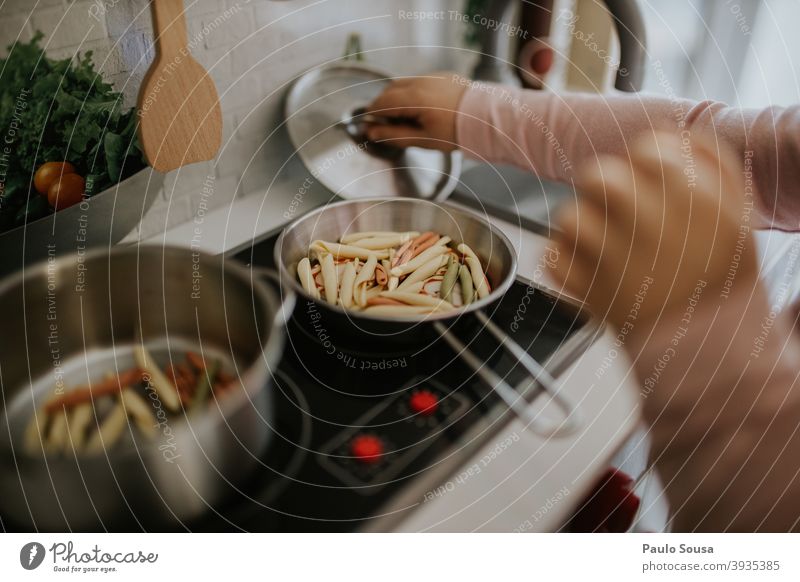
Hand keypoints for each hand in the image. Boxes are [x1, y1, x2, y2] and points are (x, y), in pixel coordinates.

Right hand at [364, 72, 467, 150]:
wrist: (485, 118)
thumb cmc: (455, 131)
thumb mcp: (422, 139)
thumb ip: (394, 135)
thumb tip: (372, 133)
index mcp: (414, 98)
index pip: (382, 102)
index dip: (373, 113)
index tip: (370, 124)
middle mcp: (421, 82)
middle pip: (391, 89)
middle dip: (384, 104)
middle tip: (385, 123)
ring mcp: (433, 76)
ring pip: (405, 83)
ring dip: (398, 97)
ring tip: (405, 117)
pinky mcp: (443, 76)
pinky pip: (420, 81)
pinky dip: (413, 92)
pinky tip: (422, 108)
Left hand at [549, 131, 757, 329]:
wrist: (709, 347)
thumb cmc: (718, 278)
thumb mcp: (737, 215)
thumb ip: (712, 166)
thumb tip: (675, 135)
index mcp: (693, 204)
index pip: (646, 149)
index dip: (641, 158)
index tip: (645, 174)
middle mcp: (652, 230)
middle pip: (598, 176)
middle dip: (603, 185)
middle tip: (617, 205)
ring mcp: (616, 265)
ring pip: (569, 216)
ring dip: (579, 224)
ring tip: (601, 239)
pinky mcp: (589, 295)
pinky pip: (554, 259)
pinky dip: (561, 260)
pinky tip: (586, 266)